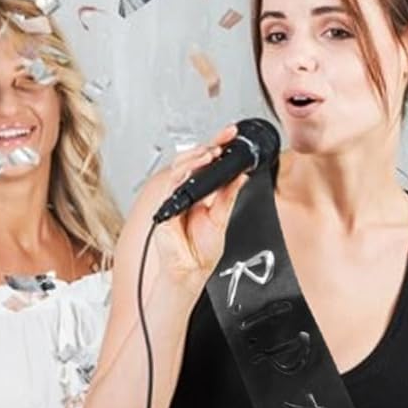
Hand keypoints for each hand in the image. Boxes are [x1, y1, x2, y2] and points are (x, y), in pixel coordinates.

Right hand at [129, 124, 247, 288]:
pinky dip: (181, 176)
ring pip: (181, 169)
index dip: (218, 147)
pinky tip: (192, 169)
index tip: (231, 136)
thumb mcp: (221, 219)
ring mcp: (175, 199)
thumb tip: (241, 177)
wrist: (190, 272)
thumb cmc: (201, 251)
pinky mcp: (166, 208)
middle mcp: (187, 193)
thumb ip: (228, 197)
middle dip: (209, 146)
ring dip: (196, 158)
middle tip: (223, 138)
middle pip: (194, 161)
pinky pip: (171, 187)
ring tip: (211, 152)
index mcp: (202, 194)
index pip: (209, 165)